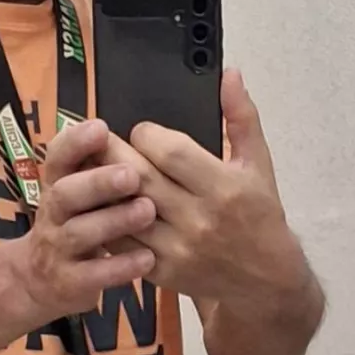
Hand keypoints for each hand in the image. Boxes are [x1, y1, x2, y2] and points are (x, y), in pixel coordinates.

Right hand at [8, 117, 155, 324]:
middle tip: (132, 174)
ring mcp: (57, 250)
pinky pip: (92, 275)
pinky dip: (119, 267)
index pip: (57, 158)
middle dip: (98, 182)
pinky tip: (148, 258)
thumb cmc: (73, 225)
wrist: (36, 282)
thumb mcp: (78, 195)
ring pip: (80, 233)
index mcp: (57, 185)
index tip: (101, 128)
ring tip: (147, 211)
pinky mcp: (68, 283)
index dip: (74, 142)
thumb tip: (144, 135)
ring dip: (113, 221)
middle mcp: (53, 214)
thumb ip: (99, 168)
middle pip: (65, 193)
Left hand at [104, 70, 308, 308]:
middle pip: (138, 178)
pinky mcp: (162, 271)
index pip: (169, 150)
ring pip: (122, 211)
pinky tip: (101, 206)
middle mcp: (200, 219)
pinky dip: (106, 222)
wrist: (264, 279)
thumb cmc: (259, 214)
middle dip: (113, 153)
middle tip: (100, 141)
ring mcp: (178, 249)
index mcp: (224, 187)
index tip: (142, 132)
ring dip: (101, 188)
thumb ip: (241, 117)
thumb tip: (230, 75)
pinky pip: (121, 243)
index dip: (146, 134)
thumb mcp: (258, 163)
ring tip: (91, 170)